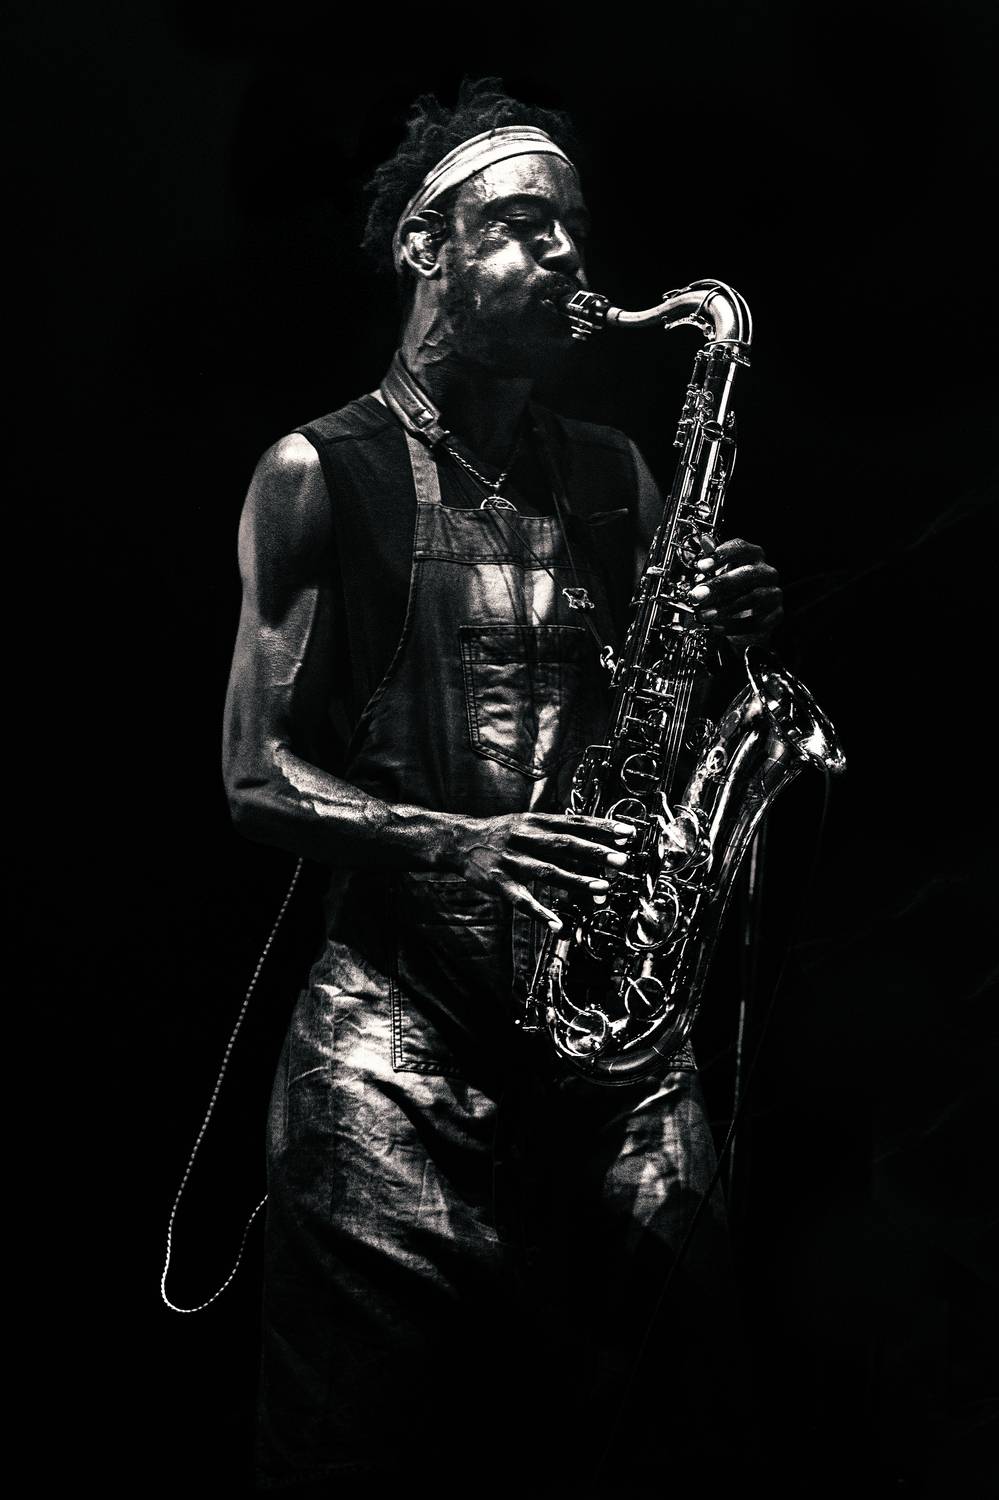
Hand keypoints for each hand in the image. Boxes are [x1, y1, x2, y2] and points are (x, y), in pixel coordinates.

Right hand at [443, 812, 635, 930]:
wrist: (460, 840)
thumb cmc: (502, 832)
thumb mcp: (529, 821)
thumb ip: (558, 830)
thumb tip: (595, 838)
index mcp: (537, 822)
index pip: (575, 822)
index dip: (602, 827)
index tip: (628, 833)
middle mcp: (526, 838)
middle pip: (564, 845)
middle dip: (595, 852)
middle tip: (622, 860)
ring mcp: (512, 861)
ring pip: (547, 871)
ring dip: (576, 881)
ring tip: (602, 889)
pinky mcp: (498, 882)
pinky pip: (521, 900)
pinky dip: (540, 913)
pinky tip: (558, 925)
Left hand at [688, 537, 782, 645]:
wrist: (740, 620)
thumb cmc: (726, 593)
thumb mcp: (714, 578)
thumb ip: (709, 567)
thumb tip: (703, 549)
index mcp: (753, 556)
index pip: (741, 548)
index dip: (721, 555)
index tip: (701, 567)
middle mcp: (767, 572)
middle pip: (748, 573)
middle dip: (720, 585)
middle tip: (697, 595)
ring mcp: (774, 593)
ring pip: (753, 597)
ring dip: (725, 607)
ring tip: (703, 615)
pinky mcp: (776, 615)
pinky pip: (756, 622)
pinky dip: (733, 626)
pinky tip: (714, 627)